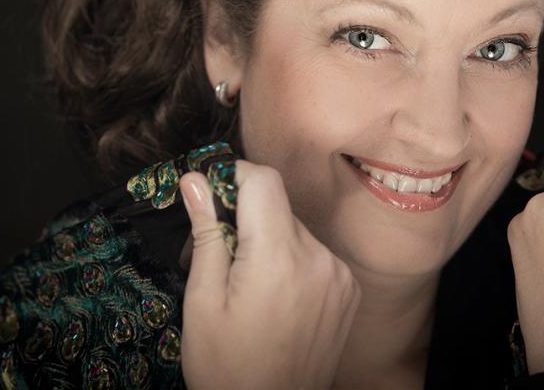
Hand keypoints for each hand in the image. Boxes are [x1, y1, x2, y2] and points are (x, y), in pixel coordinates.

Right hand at [179, 160, 360, 389]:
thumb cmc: (225, 365)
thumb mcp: (202, 299)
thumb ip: (206, 232)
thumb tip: (195, 179)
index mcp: (278, 256)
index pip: (263, 180)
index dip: (232, 177)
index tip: (209, 197)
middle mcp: (318, 258)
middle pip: (277, 206)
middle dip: (243, 217)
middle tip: (217, 253)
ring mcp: (339, 275)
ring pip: (294, 229)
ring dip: (268, 240)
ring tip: (246, 283)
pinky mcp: (348, 290)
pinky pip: (313, 253)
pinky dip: (291, 260)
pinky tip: (274, 295)